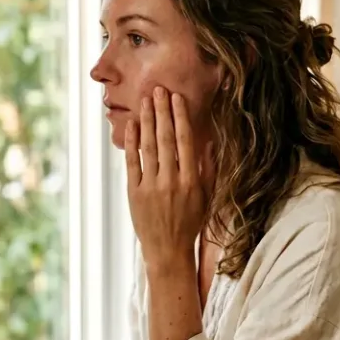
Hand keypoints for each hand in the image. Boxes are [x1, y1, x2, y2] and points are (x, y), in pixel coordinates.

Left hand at [126, 87, 210, 269]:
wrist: (168, 250)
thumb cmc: (190, 223)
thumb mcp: (207, 197)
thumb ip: (208, 169)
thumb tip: (209, 141)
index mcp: (192, 181)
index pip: (185, 141)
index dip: (180, 118)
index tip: (176, 98)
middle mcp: (171, 181)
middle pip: (165, 139)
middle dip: (162, 112)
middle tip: (158, 89)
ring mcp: (151, 186)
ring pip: (148, 147)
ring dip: (147, 121)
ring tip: (145, 100)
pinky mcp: (134, 193)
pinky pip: (132, 162)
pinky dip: (131, 142)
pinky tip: (131, 125)